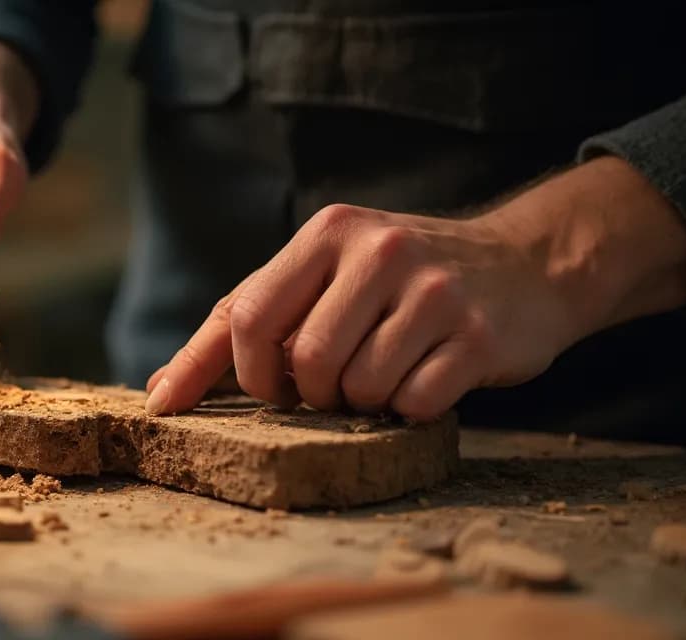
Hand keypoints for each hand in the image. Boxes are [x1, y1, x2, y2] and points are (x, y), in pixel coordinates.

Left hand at [144, 158, 685, 419]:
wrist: (525, 264)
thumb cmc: (397, 280)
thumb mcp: (320, 274)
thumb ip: (240, 322)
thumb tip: (160, 390)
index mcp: (329, 233)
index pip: (249, 316)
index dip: (248, 371)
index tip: (270, 390)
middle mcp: (380, 252)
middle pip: (306, 362)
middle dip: (312, 395)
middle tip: (336, 387)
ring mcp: (434, 292)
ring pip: (360, 390)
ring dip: (364, 404)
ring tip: (386, 375)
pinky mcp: (478, 336)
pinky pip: (415, 404)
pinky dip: (410, 410)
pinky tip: (427, 380)